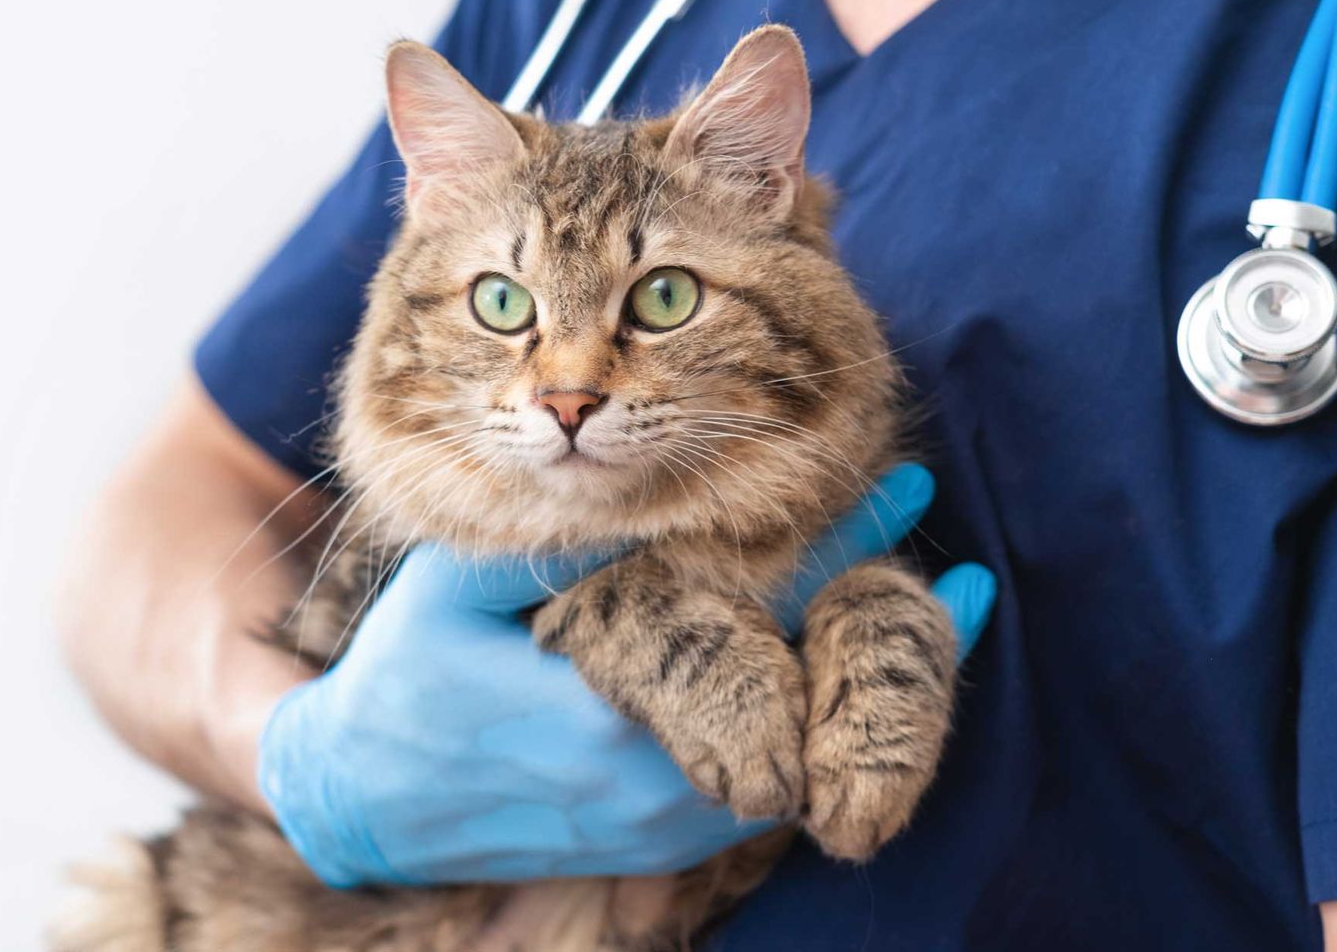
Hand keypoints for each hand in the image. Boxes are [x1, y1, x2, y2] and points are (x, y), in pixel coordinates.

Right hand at [257, 464, 994, 886]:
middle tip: (973, 583)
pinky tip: (839, 701)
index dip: (834, 548)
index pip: (752, 621)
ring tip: (930, 635)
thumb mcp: (450, 591)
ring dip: (855, 702)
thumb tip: (637, 490)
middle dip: (880, 638)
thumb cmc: (400, 680)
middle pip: (800, 704)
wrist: (363, 801)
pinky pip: (757, 803)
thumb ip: (544, 548)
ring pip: (796, 768)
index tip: (903, 486)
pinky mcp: (650, 850)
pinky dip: (809, 748)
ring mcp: (653, 829)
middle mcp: (643, 785)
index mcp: (601, 713)